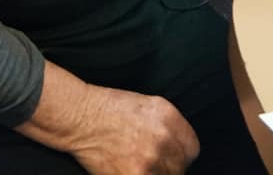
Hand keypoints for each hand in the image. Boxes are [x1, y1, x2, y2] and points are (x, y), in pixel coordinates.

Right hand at [16, 62, 198, 174]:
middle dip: (166, 167)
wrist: (80, 116)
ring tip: (137, 166)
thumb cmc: (108, 108)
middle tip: (147, 162)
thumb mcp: (146, 105)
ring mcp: (151, 158)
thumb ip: (167, 125)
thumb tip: (177, 148)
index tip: (169, 158)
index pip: (192, 148)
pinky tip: (129, 169)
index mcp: (168, 115)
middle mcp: (163, 136)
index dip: (180, 155)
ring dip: (154, 174)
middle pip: (180, 168)